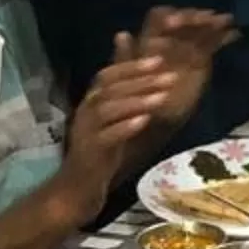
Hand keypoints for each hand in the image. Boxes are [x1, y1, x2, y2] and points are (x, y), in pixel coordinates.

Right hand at [55, 45, 187, 208]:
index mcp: (91, 100)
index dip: (132, 65)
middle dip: (142, 81)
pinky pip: (107, 136)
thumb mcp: (115, 119)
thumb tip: (139, 70)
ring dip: (136, 101)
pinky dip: (125, 127)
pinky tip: (144, 121)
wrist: (78, 188)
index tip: (160, 60)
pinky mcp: (90, 152)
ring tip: (161, 97)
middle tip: (170, 77)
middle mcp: (86, 111)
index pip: (109, 74)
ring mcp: (86, 132)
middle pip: (111, 89)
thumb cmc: (100, 151)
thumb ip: (125, 94)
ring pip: (108, 109)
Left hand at [128, 9, 235, 134]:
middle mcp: (168, 41)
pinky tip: (234, 34)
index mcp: (149, 40)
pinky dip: (222, 38)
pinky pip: (212, 46)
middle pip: (183, 21)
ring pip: (199, 31)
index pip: (161, 18)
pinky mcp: (200, 63)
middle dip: (196, 18)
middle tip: (209, 20)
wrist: (149, 123)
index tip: (177, 23)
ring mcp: (184, 51)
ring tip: (225, 22)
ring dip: (212, 24)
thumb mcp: (126, 79)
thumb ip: (126, 56)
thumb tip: (122, 33)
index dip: (168, 18)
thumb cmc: (133, 100)